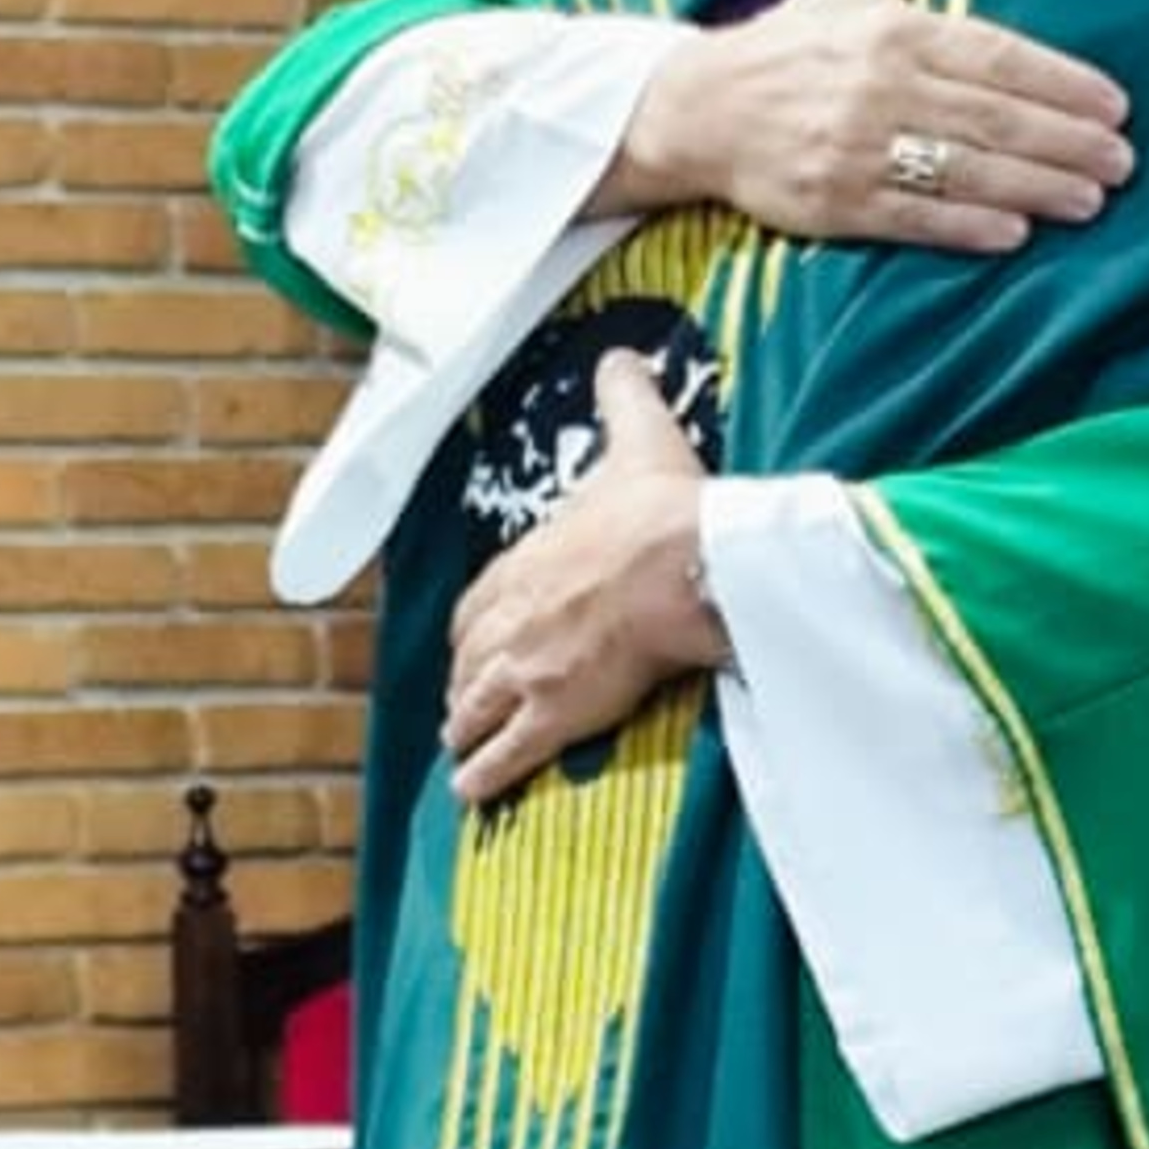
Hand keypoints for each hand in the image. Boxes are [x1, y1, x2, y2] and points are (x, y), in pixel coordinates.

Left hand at [442, 352, 728, 808]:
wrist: (687, 564)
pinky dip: (483, 775)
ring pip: (476, 708)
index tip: (477, 637)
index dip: (477, 624)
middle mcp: (511, 617)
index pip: (480, 601)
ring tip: (461, 747)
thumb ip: (625, 397)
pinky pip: (505, 755)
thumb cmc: (663, 508)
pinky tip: (471, 792)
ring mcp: (527, 669)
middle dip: (466, 681)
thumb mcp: (639, 438)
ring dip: (466, 728)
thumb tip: (622, 356)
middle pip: (470, 659)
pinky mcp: (554, 713)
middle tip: (466, 700)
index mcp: (526, 559)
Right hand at [613, 0, 1133, 250]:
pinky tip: (1018, 233)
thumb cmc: (791, 38)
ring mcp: (858, 149)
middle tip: (1123, 162)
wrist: (701, 108)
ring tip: (1092, 200)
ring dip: (1038, 188)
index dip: (1063, 83)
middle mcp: (881, 87)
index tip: (1117, 104)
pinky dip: (971, 228)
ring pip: (967, 171)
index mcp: (895, 30)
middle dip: (1069, 142)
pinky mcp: (836, 203)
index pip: (999, 56)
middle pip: (996, 118)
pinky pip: (918, 218)